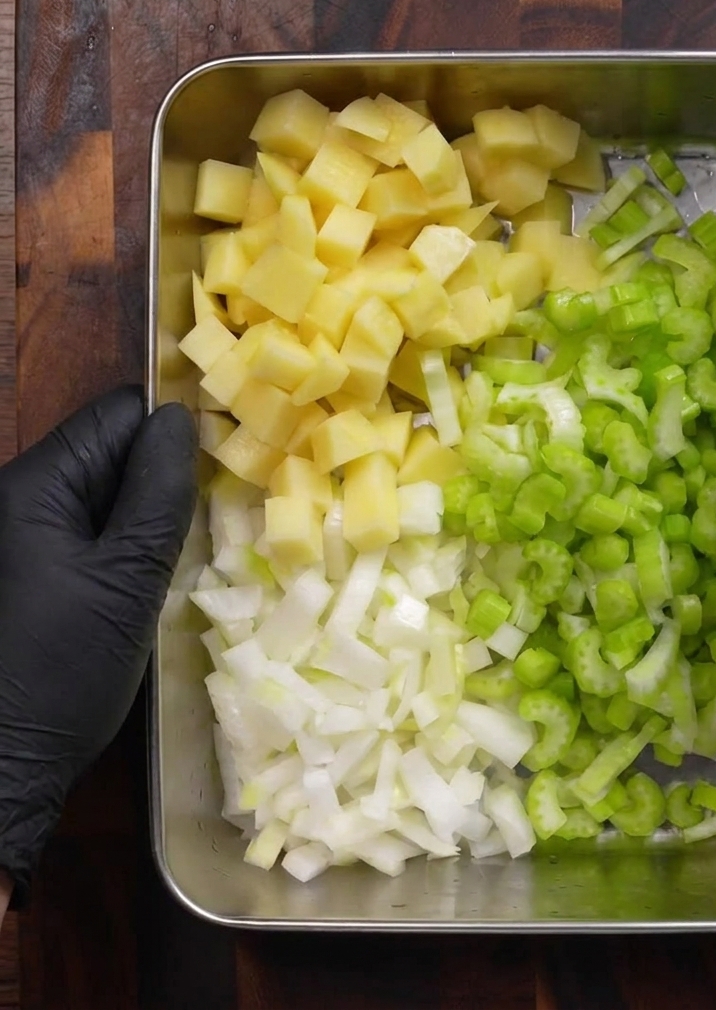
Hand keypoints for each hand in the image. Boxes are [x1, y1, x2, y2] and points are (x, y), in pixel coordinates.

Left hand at [0, 387, 196, 899]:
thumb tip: (181, 419)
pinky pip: (97, 529)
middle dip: (167, 472)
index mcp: (34, 487)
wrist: (5, 764)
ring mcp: (26, 534)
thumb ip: (159, 494)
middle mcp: (21, 497)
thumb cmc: (63, 672)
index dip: (174, 426)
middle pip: (110, 450)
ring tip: (197, 544)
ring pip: (108, 491)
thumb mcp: (127, 580)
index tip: (228, 459)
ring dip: (154, 510)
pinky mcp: (37, 568)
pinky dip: (133, 541)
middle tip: (221, 509)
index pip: (116, 415)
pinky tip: (161, 571)